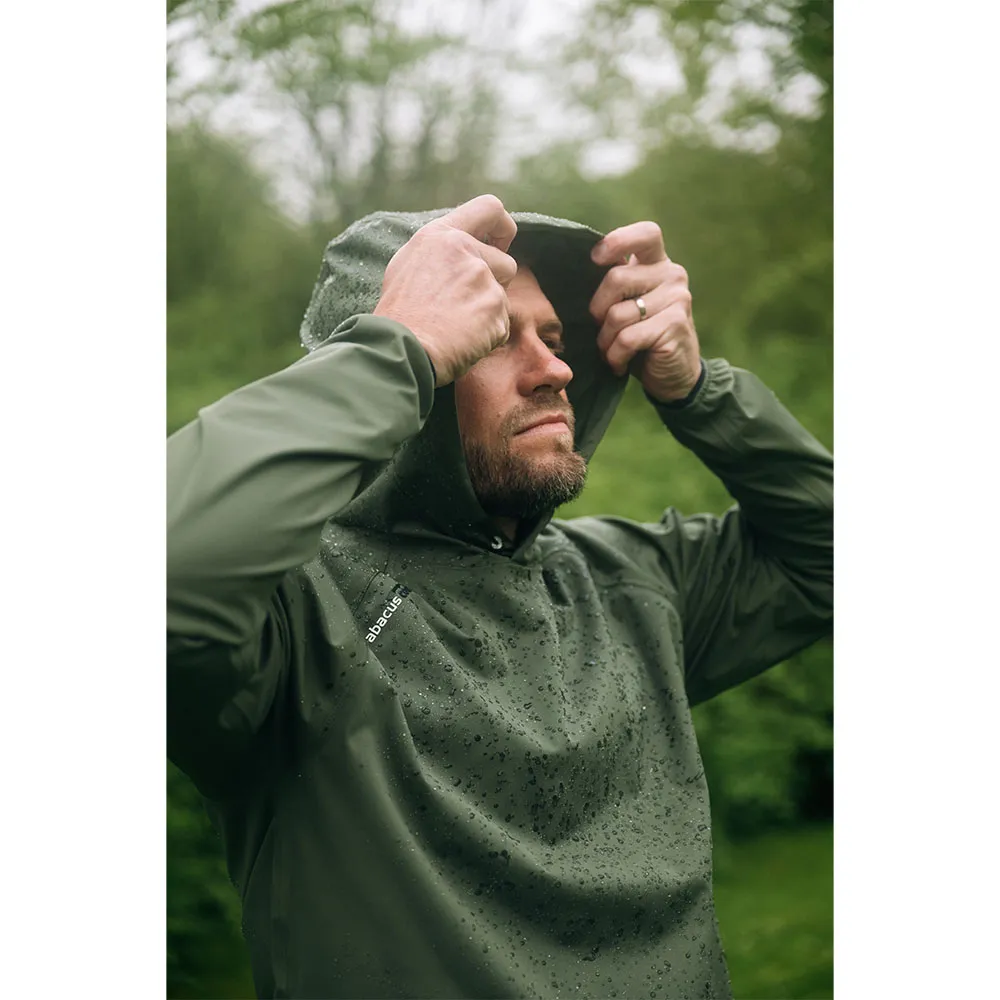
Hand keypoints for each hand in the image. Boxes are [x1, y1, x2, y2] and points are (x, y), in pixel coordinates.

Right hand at [374, 194, 517, 385]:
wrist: (400, 349)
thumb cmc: (399, 314)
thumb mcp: (409, 265)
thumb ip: (441, 251)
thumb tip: (464, 247)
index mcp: (441, 235)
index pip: (490, 208)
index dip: (503, 228)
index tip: (500, 246)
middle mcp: (465, 251)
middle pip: (507, 264)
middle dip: (495, 286)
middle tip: (464, 306)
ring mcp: (482, 279)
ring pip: (503, 298)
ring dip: (488, 314)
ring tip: (456, 326)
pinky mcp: (494, 308)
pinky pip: (502, 325)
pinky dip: (487, 337)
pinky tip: (462, 341)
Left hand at [589, 221, 700, 402]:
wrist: (674, 375)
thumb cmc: (642, 337)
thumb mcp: (628, 305)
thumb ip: (615, 284)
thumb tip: (576, 268)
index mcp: (658, 263)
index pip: (646, 234)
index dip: (618, 242)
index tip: (595, 259)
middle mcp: (672, 275)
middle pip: (616, 278)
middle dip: (598, 310)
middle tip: (603, 330)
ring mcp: (677, 298)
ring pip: (618, 314)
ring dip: (606, 341)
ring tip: (613, 351)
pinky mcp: (674, 325)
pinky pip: (627, 338)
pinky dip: (615, 356)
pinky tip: (620, 363)